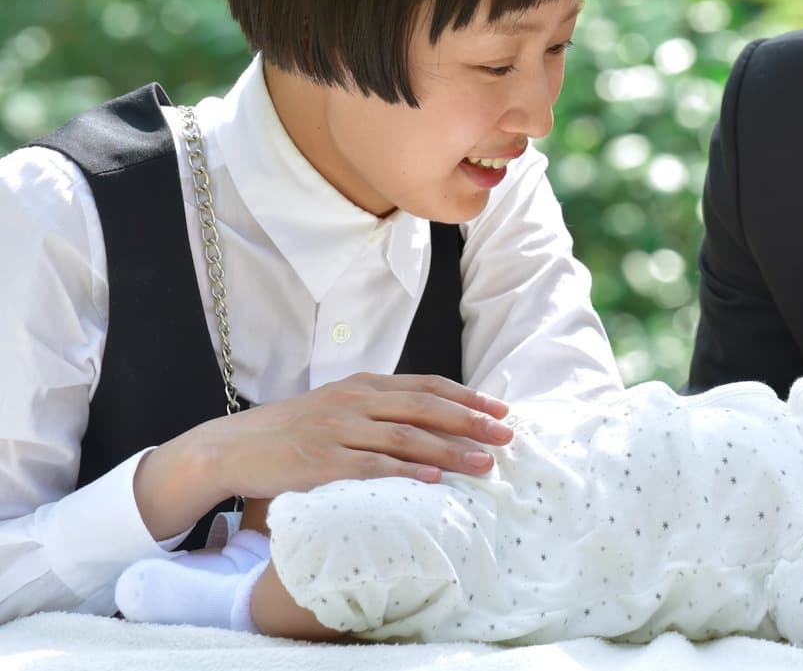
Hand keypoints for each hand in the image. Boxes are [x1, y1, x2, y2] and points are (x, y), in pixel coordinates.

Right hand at [134, 372, 512, 539]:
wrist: (232, 447)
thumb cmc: (292, 431)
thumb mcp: (337, 407)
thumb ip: (378, 409)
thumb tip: (429, 420)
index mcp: (362, 386)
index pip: (426, 387)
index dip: (467, 398)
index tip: (501, 409)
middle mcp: (355, 402)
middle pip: (425, 409)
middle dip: (471, 422)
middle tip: (507, 436)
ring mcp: (338, 431)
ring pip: (407, 438)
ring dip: (451, 451)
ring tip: (484, 463)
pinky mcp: (322, 462)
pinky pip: (372, 467)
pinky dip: (407, 473)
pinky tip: (434, 480)